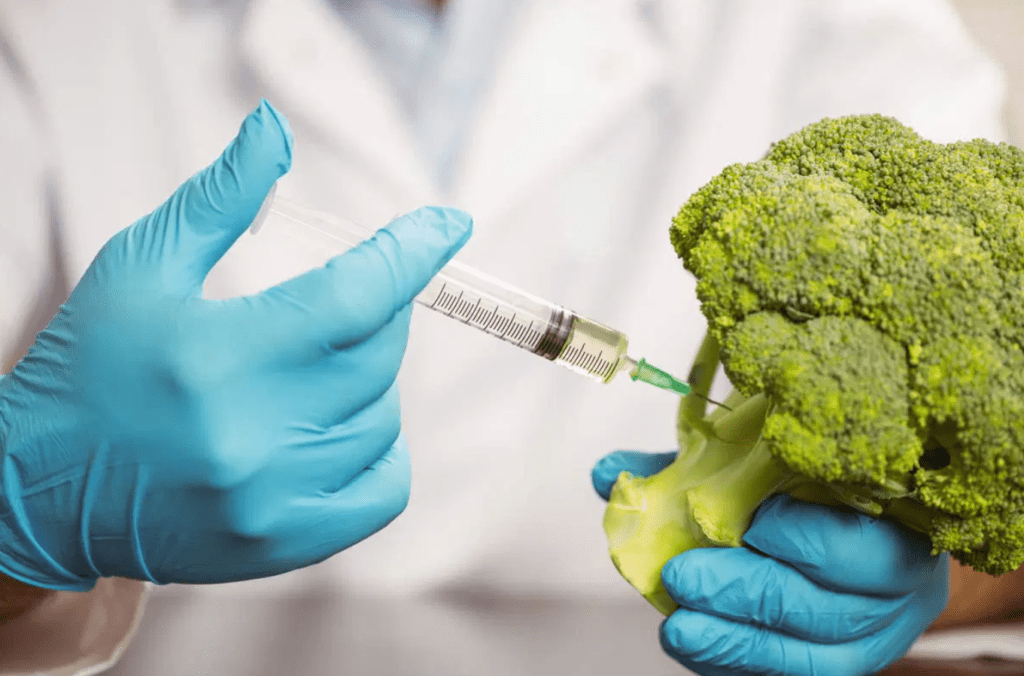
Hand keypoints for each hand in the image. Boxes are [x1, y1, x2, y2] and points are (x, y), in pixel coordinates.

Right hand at [0, 101, 472, 589]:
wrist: (35, 492)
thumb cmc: (89, 369)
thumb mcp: (139, 267)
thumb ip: (220, 199)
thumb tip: (275, 129)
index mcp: (215, 355)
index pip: (355, 296)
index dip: (412, 252)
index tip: (447, 224)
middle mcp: (250, 435)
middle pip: (377, 356)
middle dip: (376, 312)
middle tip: (345, 300)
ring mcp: (270, 500)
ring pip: (383, 417)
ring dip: (370, 381)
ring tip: (314, 370)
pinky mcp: (280, 546)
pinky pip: (384, 491)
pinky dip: (381, 449)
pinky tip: (342, 426)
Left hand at [593, 451, 948, 675]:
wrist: (857, 534)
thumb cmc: (807, 490)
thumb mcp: (758, 464)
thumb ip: (688, 467)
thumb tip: (609, 473)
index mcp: (896, 526)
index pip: (866, 546)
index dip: (806, 538)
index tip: (750, 521)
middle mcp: (896, 592)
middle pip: (826, 607)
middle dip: (747, 593)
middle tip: (683, 576)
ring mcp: (874, 639)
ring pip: (811, 656)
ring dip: (736, 642)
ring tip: (678, 626)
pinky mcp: (837, 666)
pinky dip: (737, 664)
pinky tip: (693, 646)